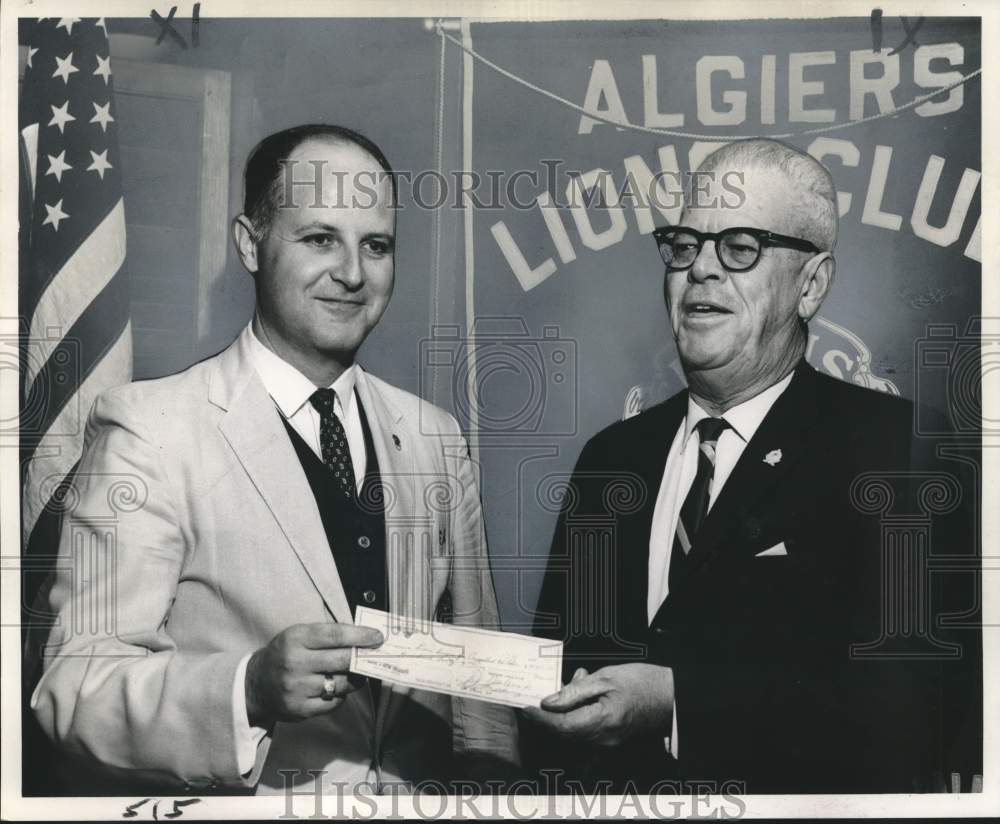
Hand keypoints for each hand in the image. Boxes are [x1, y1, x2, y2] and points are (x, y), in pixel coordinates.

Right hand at [245, 622, 382, 725]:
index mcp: (295, 638)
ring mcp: (297, 689)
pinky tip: (338, 688)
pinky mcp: (300, 709)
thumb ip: (328, 636)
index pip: (335, 635)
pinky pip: (334, 703)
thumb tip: (364, 639)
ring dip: (354, 678)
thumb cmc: (285, 654)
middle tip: (376, 654)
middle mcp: (294, 663)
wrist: (255, 684)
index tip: (378, 637)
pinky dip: (341, 695)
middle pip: (342, 660)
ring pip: (341, 683)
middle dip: (363, 657)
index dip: (360, 635)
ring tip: (357, 673)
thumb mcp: (299, 635)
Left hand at [521, 663, 673, 746]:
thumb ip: (576, 691)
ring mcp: (607, 742)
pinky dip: (576, 714)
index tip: (526, 706)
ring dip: (563, 711)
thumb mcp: (607, 678)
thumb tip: (549, 702)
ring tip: (576, 680)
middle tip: (540, 693)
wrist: (672, 696)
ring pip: (573, 732)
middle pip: (564, 733)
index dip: (540, 718)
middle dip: (547, 715)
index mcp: (602, 721)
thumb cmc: (644, 683)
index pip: (561, 726)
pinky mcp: (610, 738)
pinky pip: (585, 730)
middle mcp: (603, 738)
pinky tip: (584, 691)